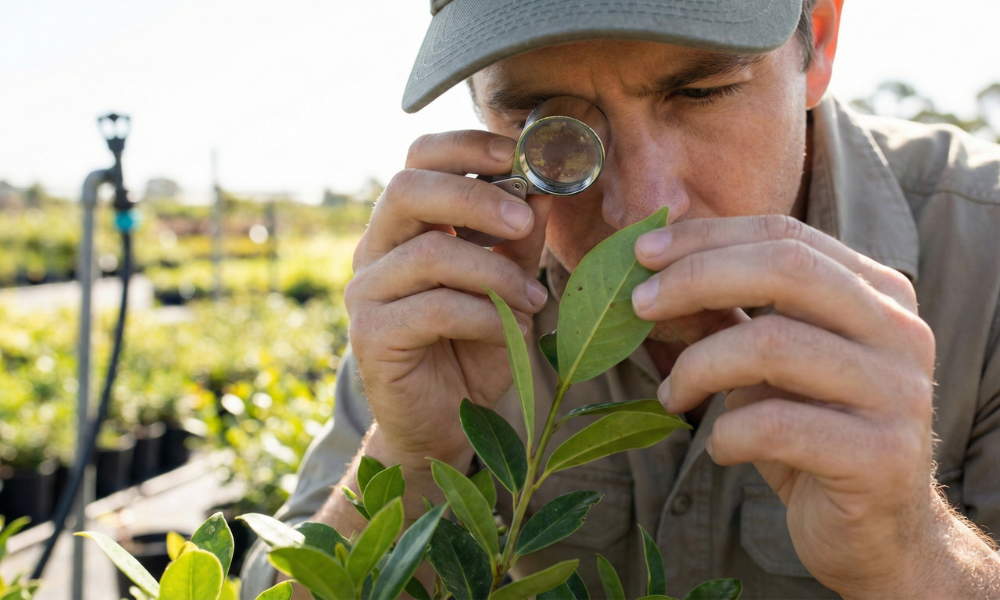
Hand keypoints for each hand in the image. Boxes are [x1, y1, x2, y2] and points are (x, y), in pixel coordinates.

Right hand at [346, 131, 551, 475]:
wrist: (446, 424)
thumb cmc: (475, 349)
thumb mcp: (508, 286)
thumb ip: (517, 241)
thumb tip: (541, 189)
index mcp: (406, 226)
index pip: (418, 158)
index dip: (466, 146)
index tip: (518, 154)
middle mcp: (375, 250)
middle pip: (407, 189)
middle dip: (475, 196)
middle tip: (524, 220)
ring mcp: (365, 291)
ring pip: (429, 252)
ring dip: (494, 272)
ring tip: (534, 299)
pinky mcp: (370, 334)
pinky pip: (434, 307)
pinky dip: (484, 315)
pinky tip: (511, 331)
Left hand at [630, 214, 954, 597]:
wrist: (875, 532)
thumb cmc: (811, 435)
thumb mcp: (765, 367)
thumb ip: (726, 316)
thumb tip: (651, 274)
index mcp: (878, 293)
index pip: (786, 237)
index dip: (708, 238)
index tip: (642, 251)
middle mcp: (900, 331)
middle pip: (787, 269)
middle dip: (696, 278)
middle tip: (637, 304)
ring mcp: (898, 392)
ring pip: (772, 345)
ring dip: (697, 367)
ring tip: (673, 396)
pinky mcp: (881, 455)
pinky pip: (775, 426)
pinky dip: (725, 435)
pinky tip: (720, 450)